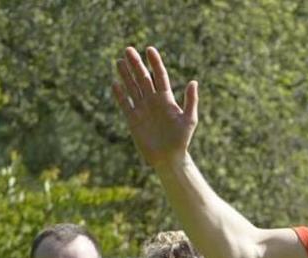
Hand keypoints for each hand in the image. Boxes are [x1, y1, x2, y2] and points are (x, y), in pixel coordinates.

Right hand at [111, 46, 197, 165]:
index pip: (159, 76)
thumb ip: (191, 101)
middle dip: (136, 64)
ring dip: (126, 75)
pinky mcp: (133, 120)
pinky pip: (125, 104)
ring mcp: (142, 109)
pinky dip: (120, 95)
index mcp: (166, 99)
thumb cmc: (182, 140)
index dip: (154, 62)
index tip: (149, 49)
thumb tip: (193, 82)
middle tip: (128, 49)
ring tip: (119, 61)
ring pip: (132, 88)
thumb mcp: (189, 120)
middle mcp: (153, 101)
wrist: (169, 158)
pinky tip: (114, 84)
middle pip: (143, 78)